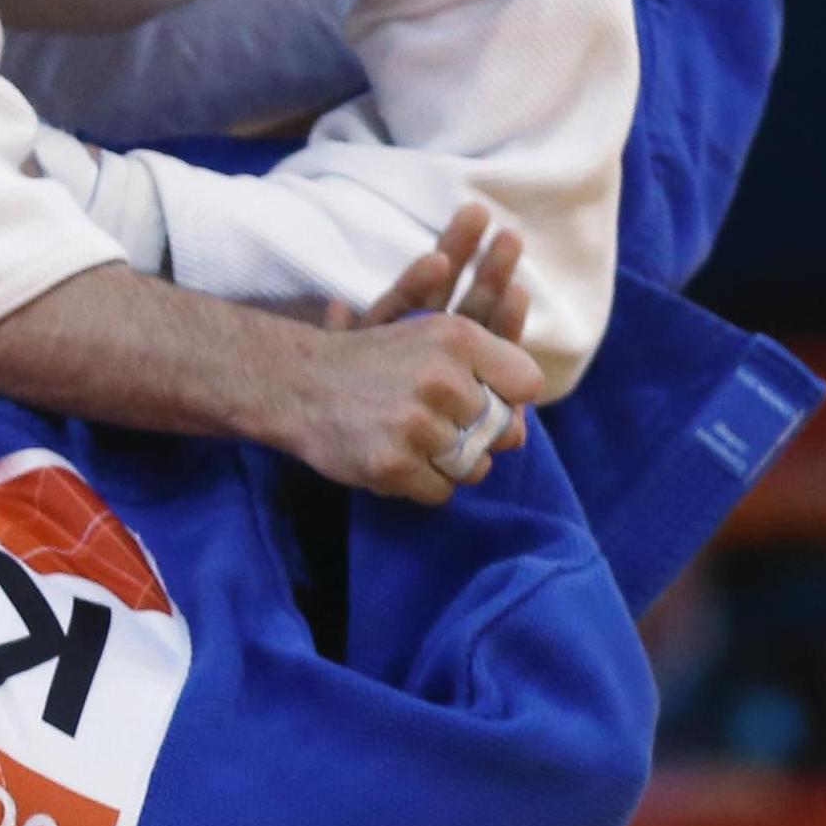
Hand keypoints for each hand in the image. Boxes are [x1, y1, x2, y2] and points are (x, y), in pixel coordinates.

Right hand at [270, 223, 546, 505]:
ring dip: (451, 463)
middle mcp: (441, 378)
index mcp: (457, 337)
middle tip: (439, 423)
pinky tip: (399, 459)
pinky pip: (442, 491)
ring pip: (474, 466)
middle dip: (478, 434)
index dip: (510, 397)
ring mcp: (416, 424)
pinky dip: (424, 484)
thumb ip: (485, 365)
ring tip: (416, 440)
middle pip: (504, 431)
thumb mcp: (430, 334)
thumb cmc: (372, 360)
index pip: (527, 383)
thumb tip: (521, 427)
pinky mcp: (393, 463)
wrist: (298, 384)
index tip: (485, 400)